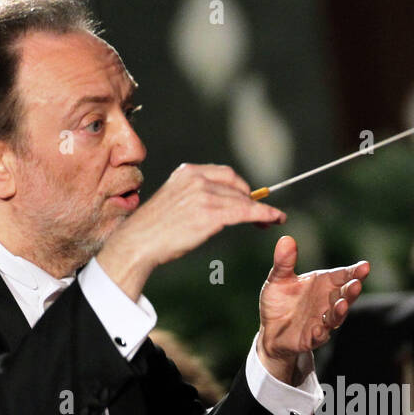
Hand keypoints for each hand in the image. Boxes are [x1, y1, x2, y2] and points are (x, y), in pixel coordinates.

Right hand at [96, 163, 285, 298]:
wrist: (139, 242)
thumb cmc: (155, 229)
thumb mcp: (175, 201)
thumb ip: (196, 197)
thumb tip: (222, 206)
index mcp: (187, 172)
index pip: (225, 174)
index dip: (242, 186)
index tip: (251, 198)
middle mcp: (197, 179)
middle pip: (236, 187)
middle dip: (253, 200)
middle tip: (266, 215)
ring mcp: (204, 195)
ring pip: (243, 201)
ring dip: (261, 211)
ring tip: (274, 219)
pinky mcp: (210, 214)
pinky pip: (245, 212)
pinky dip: (264, 214)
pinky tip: (274, 219)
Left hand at [257, 235, 367, 382]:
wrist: (270, 330)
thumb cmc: (279, 301)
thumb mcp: (278, 279)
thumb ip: (284, 262)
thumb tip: (286, 238)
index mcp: (323, 284)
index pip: (343, 276)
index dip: (354, 271)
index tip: (365, 266)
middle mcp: (327, 302)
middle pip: (344, 296)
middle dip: (351, 291)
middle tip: (356, 283)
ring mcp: (322, 321)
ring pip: (336, 317)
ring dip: (340, 311)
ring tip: (342, 304)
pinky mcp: (312, 338)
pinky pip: (318, 336)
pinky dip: (320, 333)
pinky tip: (319, 329)